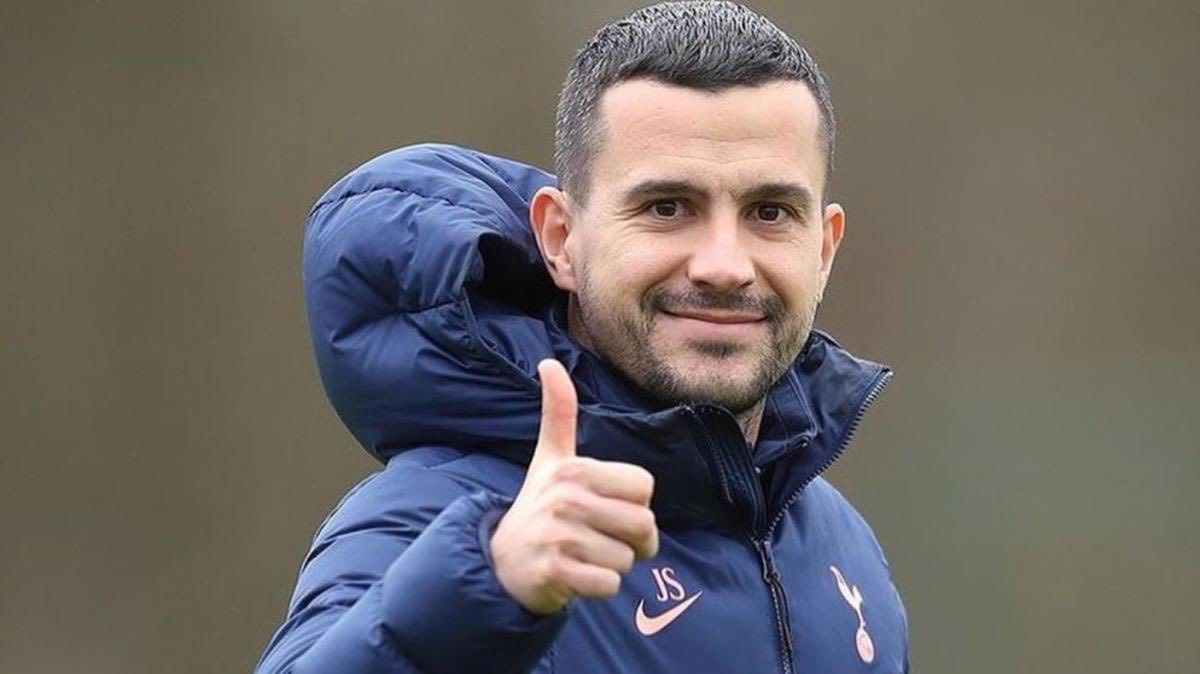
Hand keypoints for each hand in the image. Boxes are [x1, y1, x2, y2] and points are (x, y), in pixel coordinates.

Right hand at [490, 359, 658, 614]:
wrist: (501, 562)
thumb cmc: (539, 506)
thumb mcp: (550, 458)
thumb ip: (558, 412)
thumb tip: (548, 363)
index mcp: (574, 469)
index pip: (645, 488)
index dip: (635, 504)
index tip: (609, 509)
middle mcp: (566, 499)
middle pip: (644, 526)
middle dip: (632, 542)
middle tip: (602, 539)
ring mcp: (558, 537)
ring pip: (627, 559)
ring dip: (612, 565)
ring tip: (583, 556)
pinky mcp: (554, 573)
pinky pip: (609, 585)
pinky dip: (598, 587)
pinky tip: (575, 575)